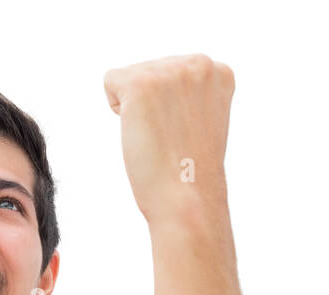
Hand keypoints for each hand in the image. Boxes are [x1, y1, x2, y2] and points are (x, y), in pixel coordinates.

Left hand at [102, 54, 234, 224]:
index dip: (169, 106)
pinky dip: (117, 108)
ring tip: (159, 135)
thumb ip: (189, 93)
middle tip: (171, 138)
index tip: (184, 131)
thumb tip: (161, 86)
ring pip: (130, 77)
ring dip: (135, 109)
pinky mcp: (141, 83)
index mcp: (218, 72)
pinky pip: (110, 81)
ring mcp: (170, 71)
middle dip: (151, 105)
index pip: (172, 72)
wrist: (187, 198)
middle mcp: (199, 63)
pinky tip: (140, 129)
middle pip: (149, 70)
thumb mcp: (202, 119)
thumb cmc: (189, 170)